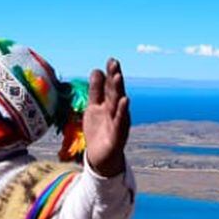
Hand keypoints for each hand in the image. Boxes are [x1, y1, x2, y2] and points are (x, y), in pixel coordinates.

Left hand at [82, 58, 129, 176]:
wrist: (100, 158)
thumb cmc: (99, 131)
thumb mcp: (94, 108)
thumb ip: (96, 91)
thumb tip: (97, 70)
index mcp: (109, 104)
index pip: (110, 87)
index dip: (111, 74)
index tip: (111, 60)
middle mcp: (116, 112)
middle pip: (115, 93)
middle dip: (115, 78)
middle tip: (115, 63)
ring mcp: (118, 123)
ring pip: (118, 105)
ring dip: (118, 91)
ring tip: (118, 76)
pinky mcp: (118, 136)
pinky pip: (120, 123)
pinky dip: (122, 112)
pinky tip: (125, 101)